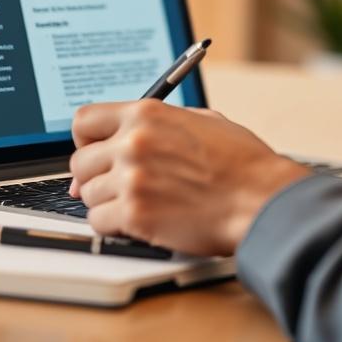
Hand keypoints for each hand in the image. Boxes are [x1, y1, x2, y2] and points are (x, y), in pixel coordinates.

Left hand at [68, 100, 310, 255]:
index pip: (84, 120)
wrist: (261, 200)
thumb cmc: (242, 165)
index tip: (94, 152)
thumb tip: (124, 137)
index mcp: (146, 114)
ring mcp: (132, 179)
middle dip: (95, 177)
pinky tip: (137, 223)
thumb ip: (158, 124)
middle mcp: (132, 143)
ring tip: (138, 205)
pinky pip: (99, 222)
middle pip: (80, 162)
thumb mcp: (202, 121)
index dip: (87, 140)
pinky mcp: (135, 214)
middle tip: (115, 187)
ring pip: (88, 196)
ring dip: (107, 203)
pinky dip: (114, 226)